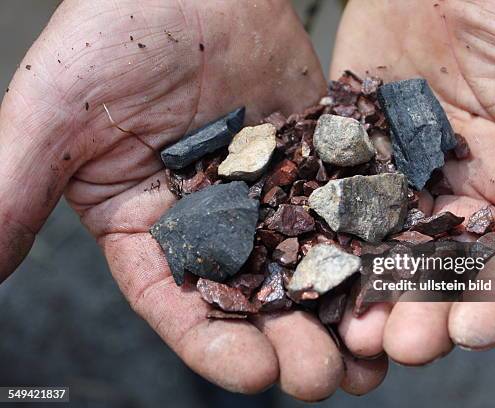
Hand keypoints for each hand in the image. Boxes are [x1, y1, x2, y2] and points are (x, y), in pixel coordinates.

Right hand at [0, 0, 385, 399]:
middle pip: (253, 299)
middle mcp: (213, 222)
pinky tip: (400, 281)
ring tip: (374, 353)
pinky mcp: (318, 163)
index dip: (213, 346)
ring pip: (309, 267)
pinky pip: (349, 210)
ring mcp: (272, 194)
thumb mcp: (56, 112)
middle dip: (289, 342)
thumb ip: (12, 188)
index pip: (179, 303)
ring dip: (339, 312)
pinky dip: (373, 247)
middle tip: (323, 375)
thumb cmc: (116, 31)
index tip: (254, 374)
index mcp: (148, 227)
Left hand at [330, 0, 494, 362]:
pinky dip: (329, 228)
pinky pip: (343, 189)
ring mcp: (411, 165)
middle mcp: (474, 183)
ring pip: (390, 240)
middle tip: (400, 345)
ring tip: (350, 329)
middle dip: (427, 308)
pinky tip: (312, 262)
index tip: (471, 334)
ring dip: (372, 287)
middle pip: (451, 264)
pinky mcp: (362, 140)